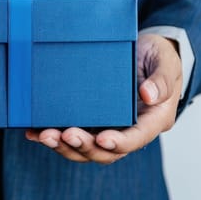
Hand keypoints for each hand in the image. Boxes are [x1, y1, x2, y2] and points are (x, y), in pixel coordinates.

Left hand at [25, 33, 182, 163]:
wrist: (143, 49)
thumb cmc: (158, 56)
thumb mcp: (165, 61)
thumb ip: (161, 79)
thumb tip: (148, 95)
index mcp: (152, 120)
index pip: (136, 138)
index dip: (119, 142)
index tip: (102, 139)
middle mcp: (128, 129)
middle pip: (106, 151)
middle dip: (84, 146)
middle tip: (65, 135)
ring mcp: (107, 125)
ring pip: (85, 147)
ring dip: (64, 145)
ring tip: (45, 136)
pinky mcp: (89, 119)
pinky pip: (70, 133)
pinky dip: (52, 135)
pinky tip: (34, 132)